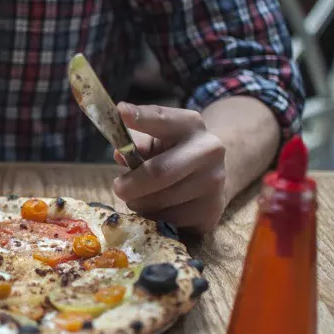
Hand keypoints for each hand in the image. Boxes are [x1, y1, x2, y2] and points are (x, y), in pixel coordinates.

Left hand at [112, 103, 226, 232]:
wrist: (211, 175)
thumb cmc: (171, 154)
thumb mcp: (156, 141)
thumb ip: (136, 145)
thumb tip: (120, 154)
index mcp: (190, 125)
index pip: (163, 119)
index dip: (141, 117)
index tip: (121, 111)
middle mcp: (208, 150)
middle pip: (158, 172)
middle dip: (130, 185)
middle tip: (119, 188)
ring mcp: (214, 183)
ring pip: (159, 202)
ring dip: (139, 204)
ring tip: (142, 198)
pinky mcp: (211, 212)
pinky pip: (168, 221)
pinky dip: (154, 219)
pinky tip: (160, 209)